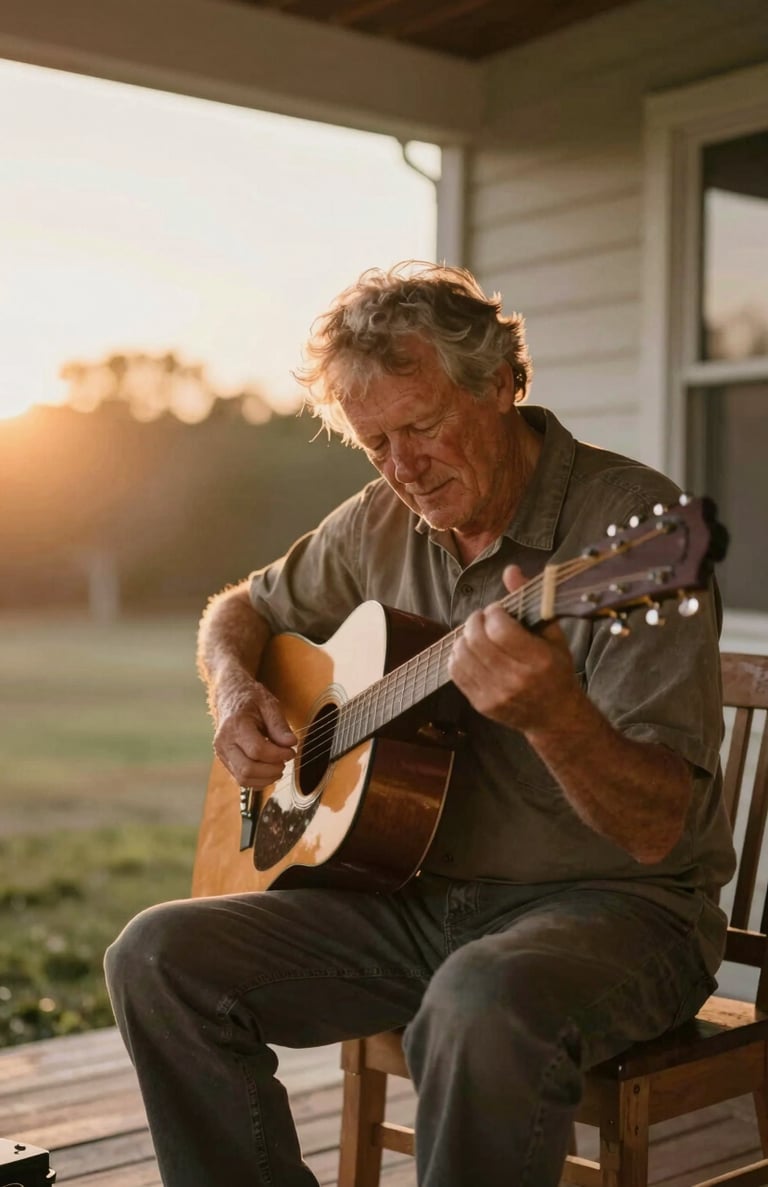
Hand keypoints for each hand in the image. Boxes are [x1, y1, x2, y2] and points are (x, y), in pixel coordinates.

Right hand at [213, 682, 296, 789]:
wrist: (230, 696)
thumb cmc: (250, 699)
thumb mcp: (269, 705)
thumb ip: (279, 725)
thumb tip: (291, 743)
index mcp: (235, 725)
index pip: (257, 750)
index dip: (278, 755)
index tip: (291, 751)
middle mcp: (224, 742)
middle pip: (247, 769)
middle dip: (272, 770)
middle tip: (285, 760)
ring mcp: (222, 754)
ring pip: (243, 779)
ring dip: (266, 778)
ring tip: (279, 765)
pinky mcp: (225, 761)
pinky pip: (241, 780)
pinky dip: (258, 781)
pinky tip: (269, 770)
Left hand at [448, 564, 580, 733]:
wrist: (555, 716)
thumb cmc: (556, 670)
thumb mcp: (552, 634)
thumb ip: (531, 600)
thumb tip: (510, 570)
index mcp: (538, 660)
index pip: (500, 628)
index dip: (493, 612)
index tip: (497, 609)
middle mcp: (516, 679)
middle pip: (478, 640)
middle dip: (476, 621)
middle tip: (483, 618)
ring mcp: (496, 694)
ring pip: (462, 654)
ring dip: (464, 637)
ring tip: (476, 633)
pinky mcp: (481, 704)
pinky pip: (456, 672)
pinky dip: (457, 655)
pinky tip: (470, 650)